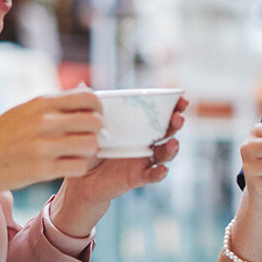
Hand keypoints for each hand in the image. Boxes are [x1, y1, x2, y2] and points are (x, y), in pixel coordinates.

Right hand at [0, 89, 102, 221]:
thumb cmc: (2, 136)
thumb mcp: (25, 111)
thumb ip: (55, 103)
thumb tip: (87, 91)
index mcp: (41, 104)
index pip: (88, 99)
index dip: (98, 109)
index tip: (94, 117)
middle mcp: (44, 122)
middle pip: (94, 122)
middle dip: (96, 131)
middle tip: (86, 137)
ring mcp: (44, 146)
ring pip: (91, 145)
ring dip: (89, 151)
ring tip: (77, 152)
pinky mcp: (43, 169)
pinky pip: (79, 166)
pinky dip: (78, 167)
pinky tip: (67, 165)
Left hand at [50, 97, 189, 235]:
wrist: (80, 177)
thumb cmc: (89, 148)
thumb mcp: (88, 126)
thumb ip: (89, 107)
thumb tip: (82, 84)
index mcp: (138, 126)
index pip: (160, 113)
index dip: (174, 106)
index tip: (181, 99)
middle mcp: (146, 141)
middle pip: (168, 131)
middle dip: (176, 124)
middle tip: (178, 118)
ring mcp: (144, 159)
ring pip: (165, 153)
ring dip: (172, 148)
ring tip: (172, 143)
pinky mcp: (138, 176)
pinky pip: (153, 175)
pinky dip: (159, 173)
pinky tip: (162, 169)